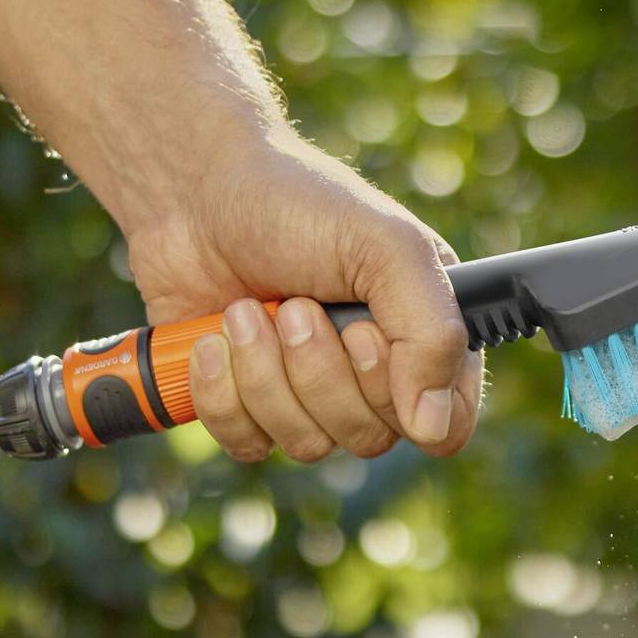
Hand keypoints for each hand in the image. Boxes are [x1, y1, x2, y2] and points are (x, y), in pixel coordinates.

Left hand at [123, 130, 482, 462]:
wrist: (189, 192)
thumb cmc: (294, 204)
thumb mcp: (383, 246)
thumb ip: (430, 331)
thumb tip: (430, 426)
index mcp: (421, 330)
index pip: (448, 421)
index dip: (406, 399)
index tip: (361, 336)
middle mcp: (370, 370)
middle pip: (371, 437)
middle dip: (319, 371)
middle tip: (294, 305)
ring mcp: (307, 392)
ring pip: (306, 444)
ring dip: (264, 376)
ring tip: (243, 310)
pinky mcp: (247, 404)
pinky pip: (248, 445)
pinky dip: (222, 395)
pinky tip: (209, 341)